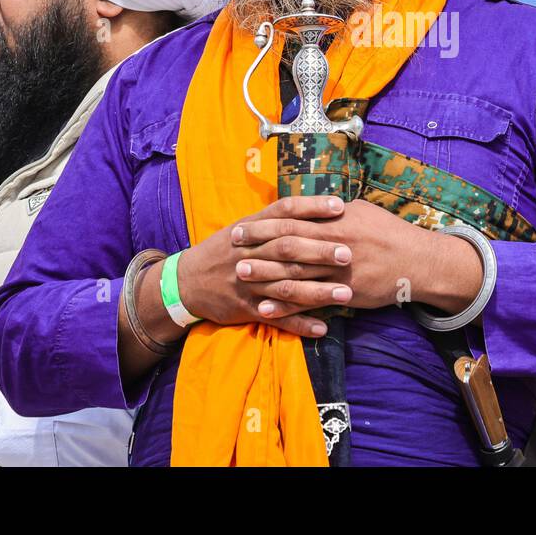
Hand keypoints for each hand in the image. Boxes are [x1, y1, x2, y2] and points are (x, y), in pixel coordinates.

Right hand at [177, 195, 353, 336]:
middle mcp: (250, 253)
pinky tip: (323, 328)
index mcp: (251, 228)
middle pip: (287, 249)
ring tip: (346, 294)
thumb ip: (275, 219)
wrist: (187, 281)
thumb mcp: (244, 227)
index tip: (341, 205)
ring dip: (317, 292)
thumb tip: (314, 206)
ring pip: (286, 286)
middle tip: (348, 254)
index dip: (312, 207)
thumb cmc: (224, 250)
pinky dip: (299, 324)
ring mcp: (248, 282)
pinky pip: (277, 318)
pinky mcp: (246, 308)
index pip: (284, 212)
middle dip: (319, 251)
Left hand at [234, 199, 482, 314]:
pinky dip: (286, 306)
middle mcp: (334, 245)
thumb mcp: (361, 211)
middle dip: (257, 248)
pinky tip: (266, 308)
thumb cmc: (388, 232)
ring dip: (265, 275)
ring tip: (241, 276)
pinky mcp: (344, 294)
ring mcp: (338, 272)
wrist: (417, 262)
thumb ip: (332, 210)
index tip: (241, 227)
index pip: (292, 221)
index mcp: (336, 222)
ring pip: (295, 274)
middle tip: (232, 250)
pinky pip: (310, 302)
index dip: (263, 225)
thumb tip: (309, 205)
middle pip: (287, 246)